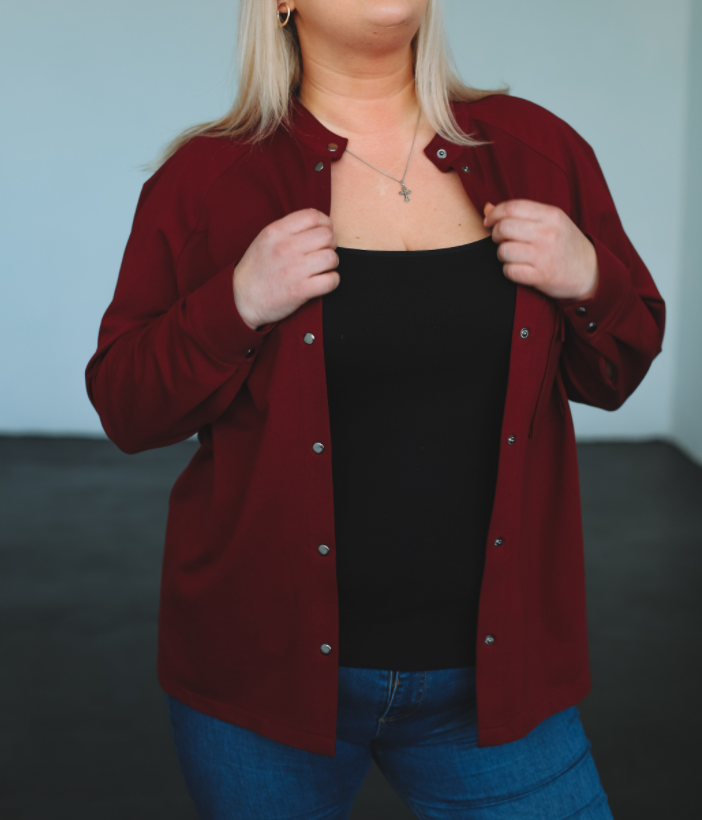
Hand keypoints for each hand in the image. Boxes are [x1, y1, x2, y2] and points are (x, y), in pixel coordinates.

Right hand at [232, 208, 339, 329]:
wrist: (242, 299)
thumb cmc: (258, 269)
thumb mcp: (266, 239)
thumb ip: (290, 229)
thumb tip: (322, 225)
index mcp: (275, 231)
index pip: (313, 216)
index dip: (326, 223)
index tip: (324, 232)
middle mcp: (285, 248)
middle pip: (327, 235)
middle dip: (330, 244)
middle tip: (323, 252)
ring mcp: (294, 269)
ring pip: (332, 257)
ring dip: (331, 264)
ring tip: (322, 268)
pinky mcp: (300, 290)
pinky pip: (332, 280)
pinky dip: (332, 281)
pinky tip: (322, 281)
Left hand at [483, 200, 598, 300]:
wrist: (590, 272)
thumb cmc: (566, 244)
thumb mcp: (550, 222)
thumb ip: (521, 213)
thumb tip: (487, 208)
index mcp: (551, 215)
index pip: (512, 207)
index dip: (495, 213)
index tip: (489, 221)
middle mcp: (547, 233)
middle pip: (504, 228)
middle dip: (496, 234)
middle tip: (500, 239)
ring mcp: (544, 255)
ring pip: (504, 250)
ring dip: (502, 254)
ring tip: (511, 255)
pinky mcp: (540, 276)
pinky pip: (509, 271)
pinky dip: (509, 270)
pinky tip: (517, 268)